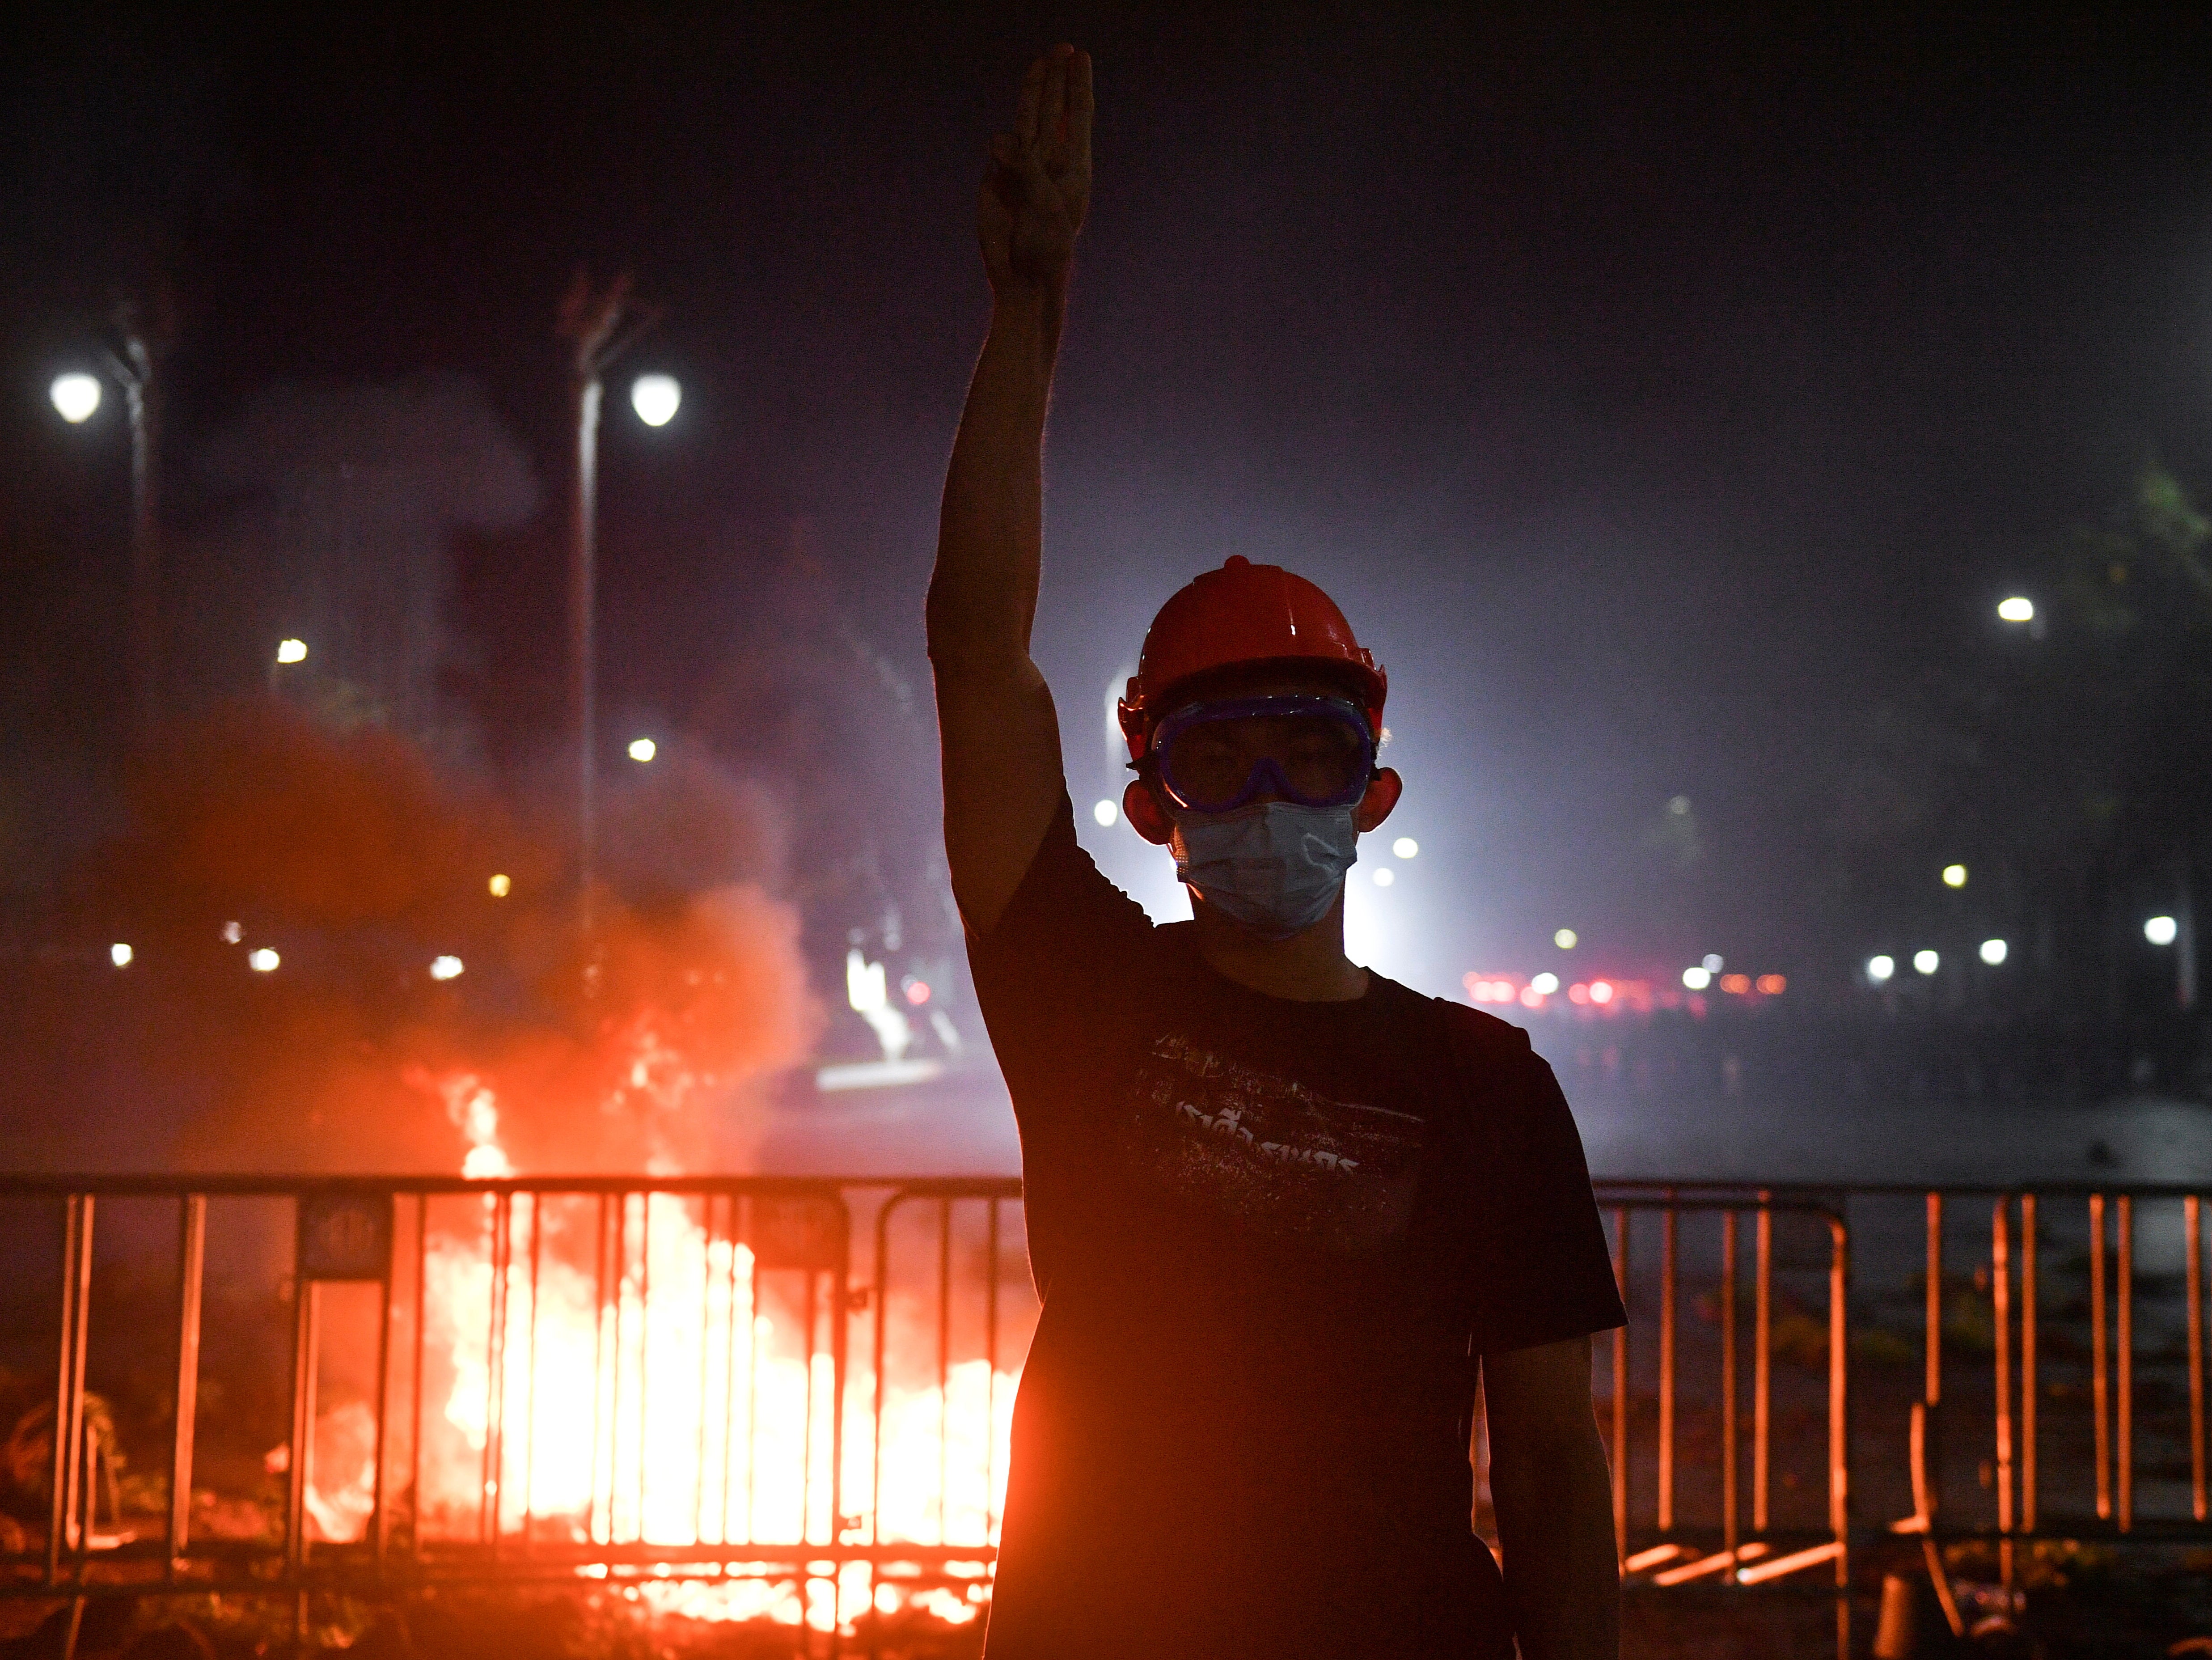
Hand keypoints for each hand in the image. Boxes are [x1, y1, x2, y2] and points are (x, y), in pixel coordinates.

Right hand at [979, 46, 1092, 301]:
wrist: (1021, 279)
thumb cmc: (1045, 248)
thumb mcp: (1043, 206)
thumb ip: (1025, 169)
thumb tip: (999, 137)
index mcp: (1074, 167)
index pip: (1078, 115)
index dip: (1077, 85)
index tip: (1080, 55)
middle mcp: (1049, 162)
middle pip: (1054, 110)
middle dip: (1057, 79)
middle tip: (1062, 47)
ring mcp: (1022, 168)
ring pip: (1027, 121)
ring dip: (1032, 93)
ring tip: (1040, 61)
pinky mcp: (997, 179)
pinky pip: (999, 149)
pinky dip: (1001, 142)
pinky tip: (1003, 142)